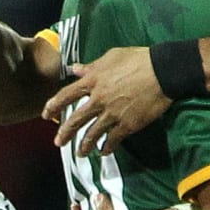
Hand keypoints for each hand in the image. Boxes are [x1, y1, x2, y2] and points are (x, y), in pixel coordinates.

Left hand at [41, 47, 170, 155]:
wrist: (163, 72)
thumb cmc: (138, 59)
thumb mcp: (112, 56)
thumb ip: (91, 66)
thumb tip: (75, 69)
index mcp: (93, 80)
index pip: (66, 95)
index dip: (53, 106)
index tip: (46, 115)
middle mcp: (99, 99)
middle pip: (76, 119)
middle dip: (65, 133)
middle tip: (58, 143)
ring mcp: (113, 114)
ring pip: (93, 134)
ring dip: (85, 145)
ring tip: (81, 153)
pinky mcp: (128, 124)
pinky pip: (113, 139)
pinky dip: (107, 147)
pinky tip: (104, 152)